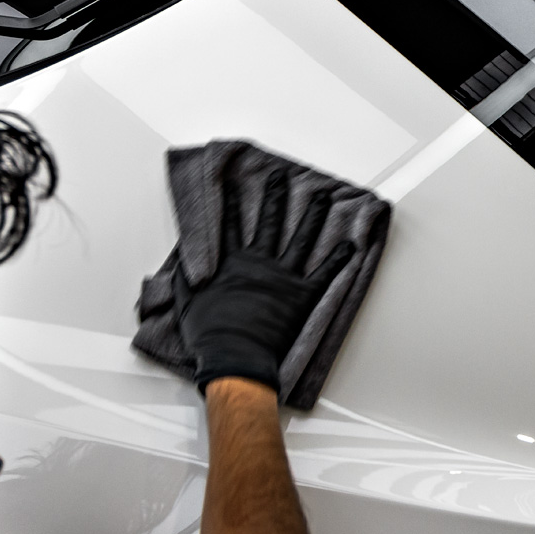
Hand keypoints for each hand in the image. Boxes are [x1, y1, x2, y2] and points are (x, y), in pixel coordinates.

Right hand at [174, 170, 355, 393]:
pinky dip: (339, 259)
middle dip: (275, 196)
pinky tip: (350, 246)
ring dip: (313, 216)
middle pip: (269, 221)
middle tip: (280, 177)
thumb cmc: (211, 336)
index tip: (236, 183)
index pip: (230, 226)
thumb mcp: (187, 303)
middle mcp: (259, 262)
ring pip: (301, 238)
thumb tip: (184, 263)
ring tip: (323, 198)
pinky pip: (325, 272)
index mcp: (231, 263)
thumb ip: (186, 279)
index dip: (233, 204)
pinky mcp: (302, 294)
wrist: (235, 356)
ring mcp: (283, 276)